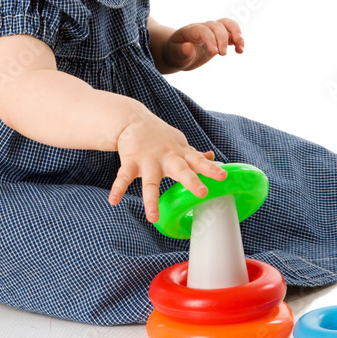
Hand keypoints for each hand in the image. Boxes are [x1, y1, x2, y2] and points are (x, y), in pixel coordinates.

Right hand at [109, 111, 227, 222]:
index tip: (223, 176)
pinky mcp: (131, 162)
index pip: (198, 161)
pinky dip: (118, 189)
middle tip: (202, 192)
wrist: (133, 120)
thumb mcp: (180, 143)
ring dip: (150, 200)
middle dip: (191, 181)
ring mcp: (148, 161)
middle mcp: (166, 158)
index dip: (211, 168)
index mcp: (180, 154)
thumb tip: (212, 157)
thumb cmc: (160, 136)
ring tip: (152, 218)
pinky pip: (123, 178)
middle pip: (181, 170)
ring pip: (150, 182)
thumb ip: (194, 154)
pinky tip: (113, 201)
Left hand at [162, 18, 243, 71]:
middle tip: (223, 54)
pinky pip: (231, 33)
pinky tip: (240, 50)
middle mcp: (202, 28)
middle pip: (216, 26)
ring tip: (239, 44)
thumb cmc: (175, 53)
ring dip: (235, 32)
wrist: (178, 52)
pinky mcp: (219, 38)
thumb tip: (188, 47)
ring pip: (226, 24)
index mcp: (190, 31)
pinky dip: (238, 40)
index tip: (214, 53)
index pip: (203, 30)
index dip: (210, 39)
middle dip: (222, 38)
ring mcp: (212, 31)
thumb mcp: (174, 55)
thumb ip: (181, 52)